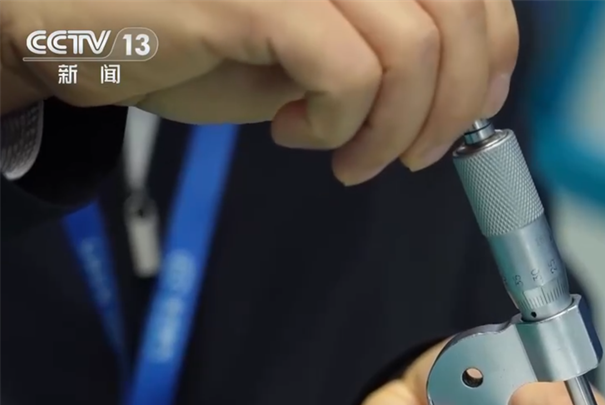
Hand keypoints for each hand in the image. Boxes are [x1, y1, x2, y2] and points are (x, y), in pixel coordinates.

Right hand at [0, 0, 517, 183]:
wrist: (77, 26)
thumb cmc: (201, 32)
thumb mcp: (320, 33)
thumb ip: (394, 42)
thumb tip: (475, 86)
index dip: (495, 52)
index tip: (480, 107)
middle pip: (459, 12)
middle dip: (455, 106)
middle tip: (415, 155)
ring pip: (416, 49)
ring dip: (394, 130)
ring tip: (350, 158)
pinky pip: (350, 72)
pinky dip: (339, 124)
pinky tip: (293, 131)